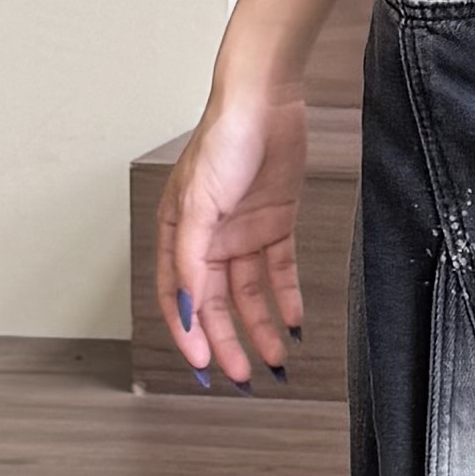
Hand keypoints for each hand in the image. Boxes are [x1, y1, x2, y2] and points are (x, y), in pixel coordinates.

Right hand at [155, 79, 308, 387]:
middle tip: (244, 376)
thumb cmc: (221, 140)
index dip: (190, 334)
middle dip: (229, 342)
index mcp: (178, 235)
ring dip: (262, 328)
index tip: (203, 367)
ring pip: (250, 294)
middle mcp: (209, 238)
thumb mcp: (198, 204)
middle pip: (217, 303)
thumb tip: (189, 312)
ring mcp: (243, 231)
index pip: (180, 298)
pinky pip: (280, 271)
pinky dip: (288, 298)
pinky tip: (296, 323)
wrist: (264, 99)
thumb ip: (192, 261)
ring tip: (276, 361)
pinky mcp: (276, 222)